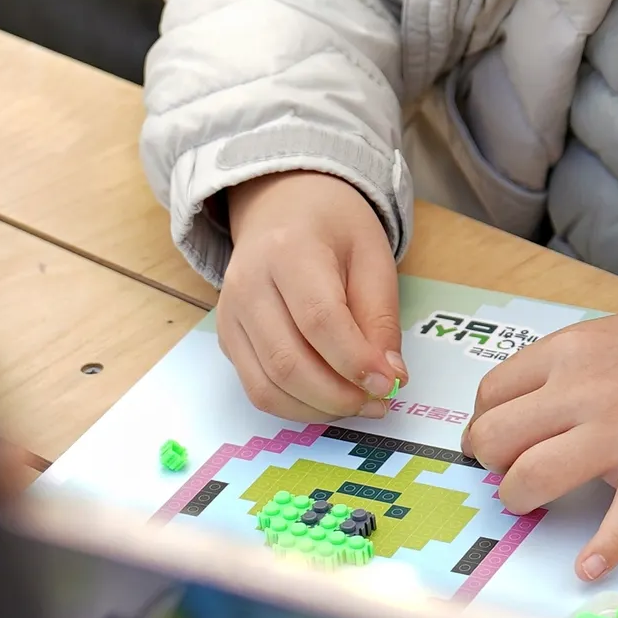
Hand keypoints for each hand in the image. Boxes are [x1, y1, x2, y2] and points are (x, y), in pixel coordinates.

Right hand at [218, 170, 403, 417]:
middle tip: (380, 402)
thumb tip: (389, 378)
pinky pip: (257, 389)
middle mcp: (248, 284)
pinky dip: (296, 407)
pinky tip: (328, 400)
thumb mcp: (373, 258)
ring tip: (359, 404)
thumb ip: (381, 318)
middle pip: (288, 362)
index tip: (390, 384)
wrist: (283, 208)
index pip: (319, 320)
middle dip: (340, 396)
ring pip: (268, 386)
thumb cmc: (334, 230)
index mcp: (289, 250)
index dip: (356, 361)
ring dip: (319, 409)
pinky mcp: (227, 339)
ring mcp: (230, 315)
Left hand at [463, 300, 617, 580]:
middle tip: (510, 471)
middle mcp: (584, 392)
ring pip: (533, 478)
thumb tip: (524, 413)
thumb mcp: (609, 335)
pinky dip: (601, 552)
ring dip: (520, 499)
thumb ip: (566, 370)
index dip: (485, 424)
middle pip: (497, 439)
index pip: (491, 395)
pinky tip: (588, 568)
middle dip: (492, 464)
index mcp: (569, 351)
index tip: (499, 440)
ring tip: (534, 503)